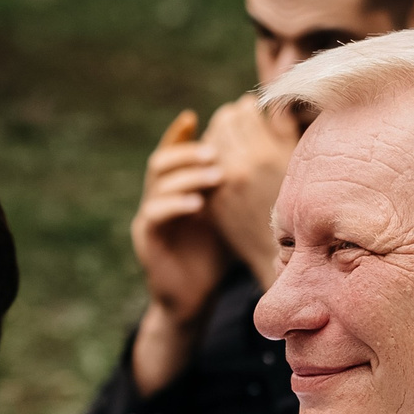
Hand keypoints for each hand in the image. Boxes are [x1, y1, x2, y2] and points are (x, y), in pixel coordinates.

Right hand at [131, 108, 232, 330]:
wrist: (195, 296)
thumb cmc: (216, 254)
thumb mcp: (228, 213)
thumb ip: (235, 185)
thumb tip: (267, 151)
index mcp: (173, 188)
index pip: (172, 153)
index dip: (180, 134)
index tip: (198, 117)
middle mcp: (156, 198)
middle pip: (160, 162)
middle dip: (186, 152)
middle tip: (214, 151)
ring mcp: (148, 218)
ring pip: (157, 184)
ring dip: (186, 176)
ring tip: (214, 175)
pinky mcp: (146, 239)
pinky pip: (154, 214)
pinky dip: (175, 205)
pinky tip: (198, 205)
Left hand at [199, 94, 296, 286]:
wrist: (283, 248)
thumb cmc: (299, 201)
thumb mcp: (298, 163)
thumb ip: (284, 129)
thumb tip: (274, 102)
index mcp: (264, 154)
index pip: (244, 109)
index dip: (250, 107)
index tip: (256, 113)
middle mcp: (239, 166)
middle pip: (223, 120)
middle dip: (232, 118)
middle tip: (242, 125)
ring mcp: (222, 184)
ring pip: (210, 139)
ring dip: (219, 136)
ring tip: (233, 143)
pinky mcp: (212, 197)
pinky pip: (203, 164)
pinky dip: (211, 158)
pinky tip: (224, 162)